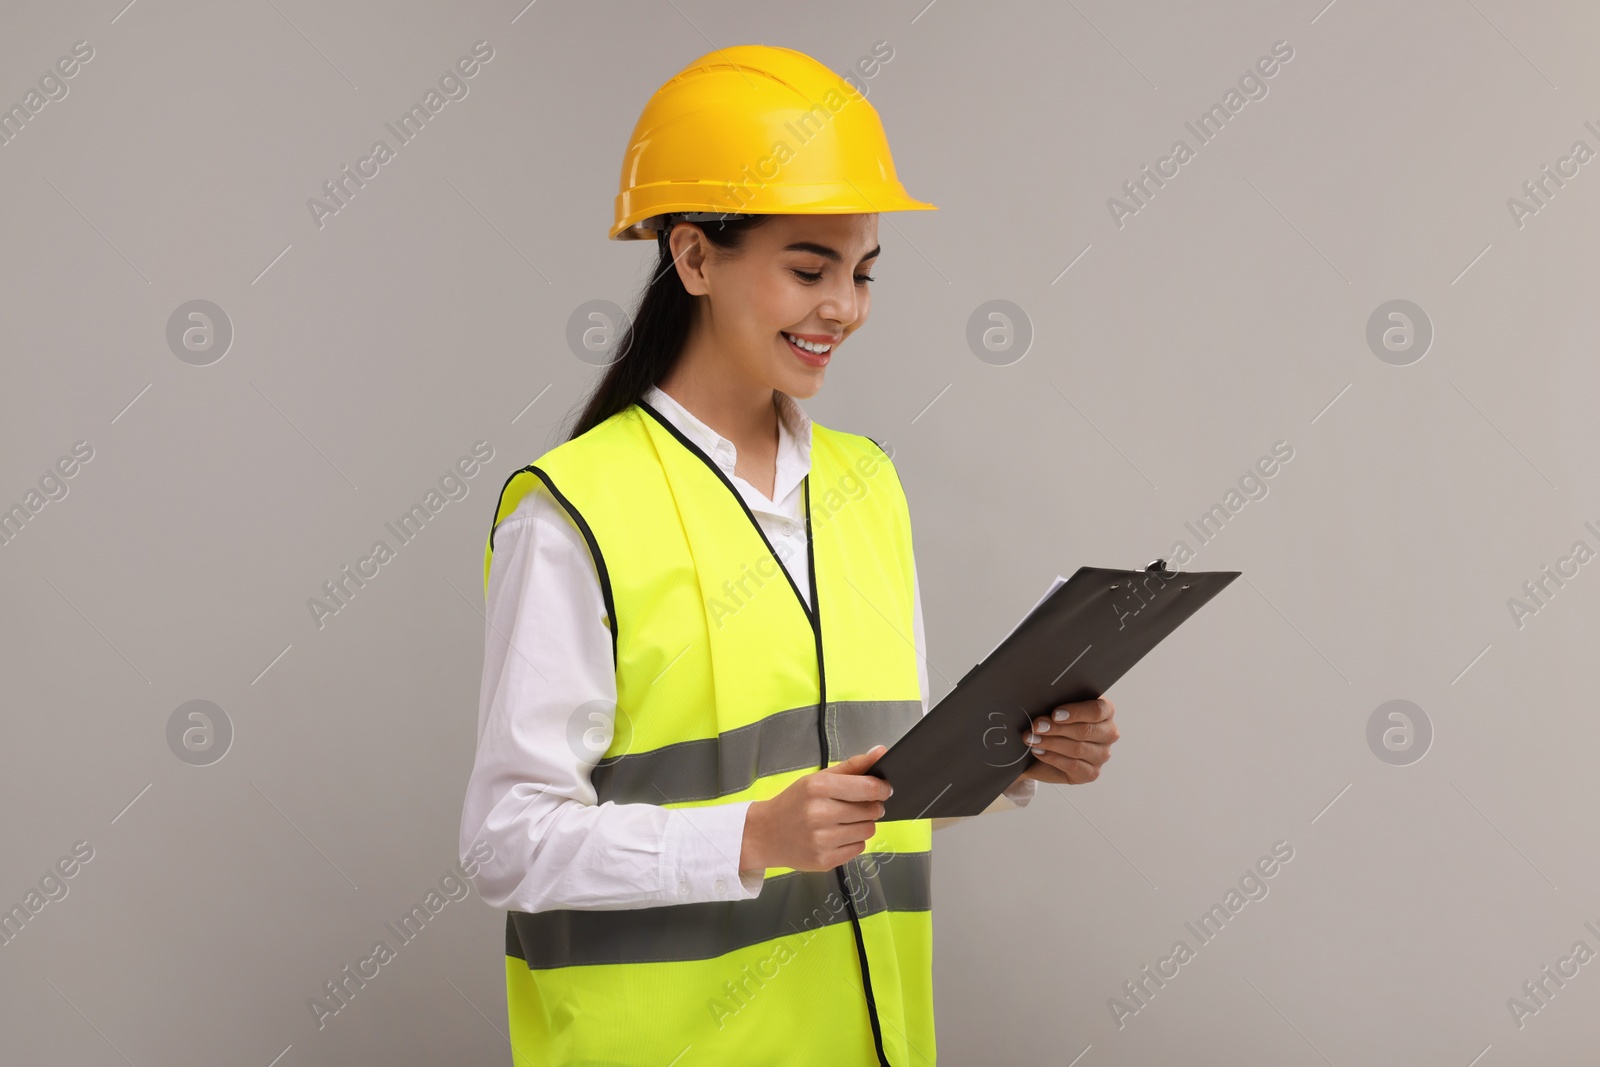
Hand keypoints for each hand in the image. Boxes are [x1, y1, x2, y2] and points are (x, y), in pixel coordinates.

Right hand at [740, 745, 892, 872]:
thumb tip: (881, 752)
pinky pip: (859, 848)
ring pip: (868, 830)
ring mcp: (821, 839)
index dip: (883, 788)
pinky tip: (837, 835)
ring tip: (845, 820)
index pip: (868, 788)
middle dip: (872, 806)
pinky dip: (854, 841)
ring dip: (863, 824)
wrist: (765, 834)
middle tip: (859, 805)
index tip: (885, 789)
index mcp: (818, 787)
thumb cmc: (795, 803)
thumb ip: (853, 766)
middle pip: (871, 810)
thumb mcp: (818, 778)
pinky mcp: (824, 860)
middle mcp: (819, 813)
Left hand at [1014, 697, 1118, 784]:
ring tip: (1032, 738)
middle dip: (1057, 728)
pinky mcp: (1091, 773)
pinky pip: (1073, 766)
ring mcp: (1102, 755)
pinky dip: (1052, 758)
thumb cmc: (1053, 724)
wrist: (1041, 752)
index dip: (1076, 712)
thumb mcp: (1056, 710)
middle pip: (1086, 730)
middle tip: (1036, 726)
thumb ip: (1056, 704)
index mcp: (1105, 711)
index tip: (1054, 714)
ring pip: (1078, 749)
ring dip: (1051, 743)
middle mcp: (1108, 733)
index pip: (1098, 710)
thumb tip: (1041, 703)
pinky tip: (1039, 752)